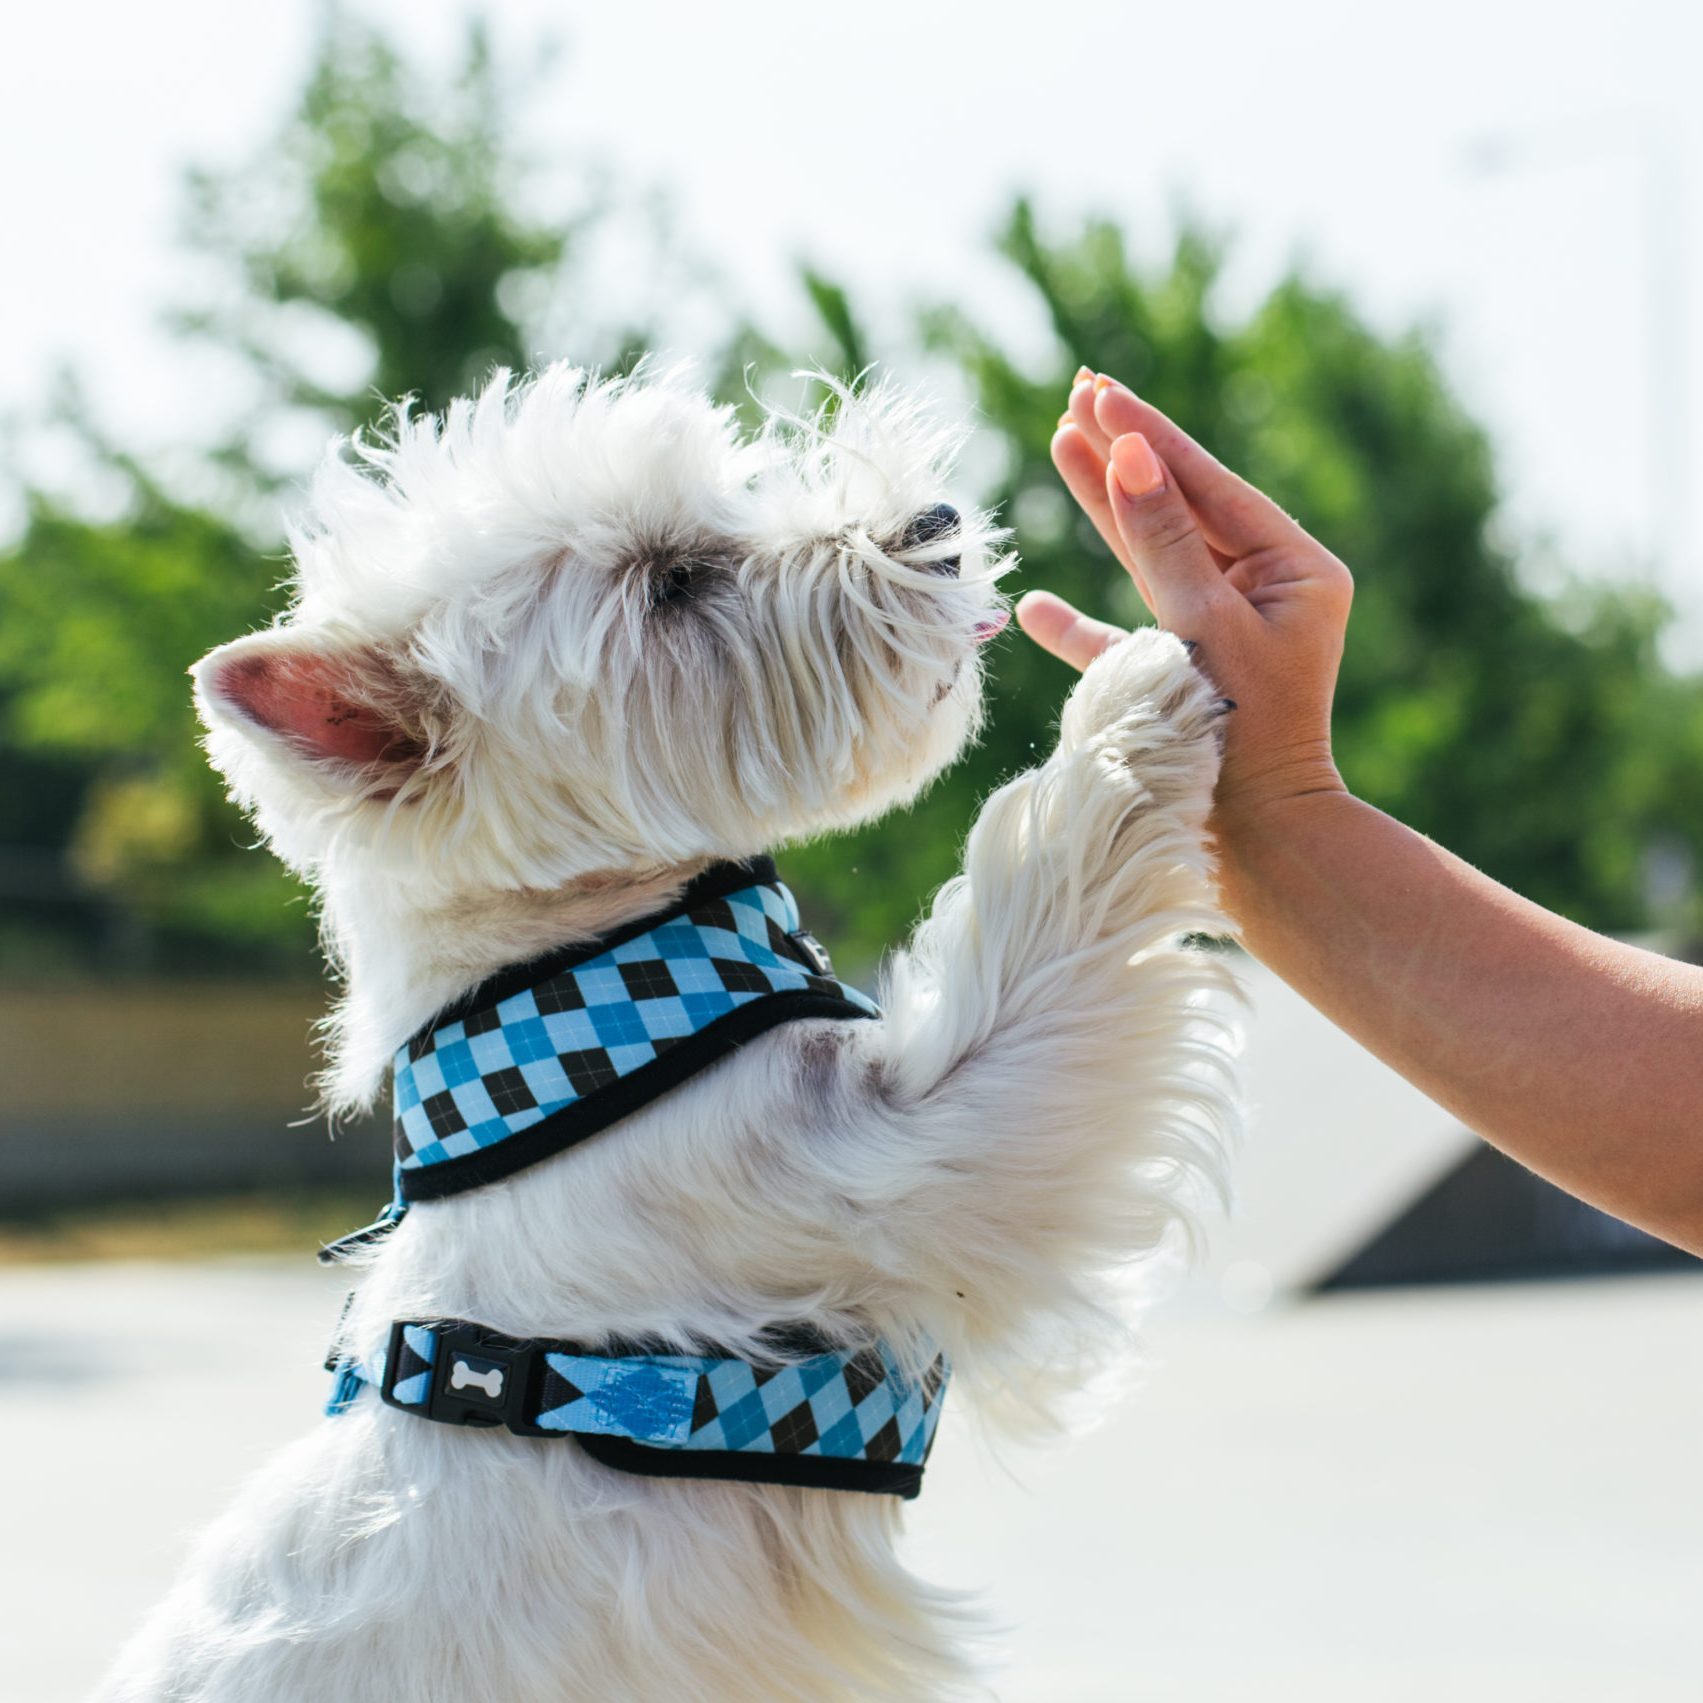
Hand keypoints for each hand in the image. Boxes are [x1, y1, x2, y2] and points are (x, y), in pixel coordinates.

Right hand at [1017, 371, 1354, 825]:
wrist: (1255, 847)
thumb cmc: (1241, 735)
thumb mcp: (1203, 626)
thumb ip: (1164, 542)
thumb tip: (1131, 453)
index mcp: (1295, 570)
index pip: (1209, 484)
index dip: (1148, 437)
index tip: (1098, 390)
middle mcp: (1262, 593)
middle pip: (1179, 507)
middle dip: (1124, 453)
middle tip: (1077, 391)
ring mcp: (1221, 635)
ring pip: (1150, 556)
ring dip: (1102, 507)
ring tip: (1058, 442)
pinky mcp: (1181, 680)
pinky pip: (1124, 636)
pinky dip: (1080, 624)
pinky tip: (1034, 606)